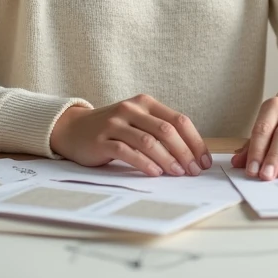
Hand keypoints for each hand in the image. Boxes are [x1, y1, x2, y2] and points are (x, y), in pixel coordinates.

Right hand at [49, 94, 211, 177]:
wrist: (73, 129)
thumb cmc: (112, 129)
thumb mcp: (137, 121)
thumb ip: (159, 131)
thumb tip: (192, 154)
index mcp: (145, 103)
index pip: (178, 120)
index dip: (195, 141)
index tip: (204, 161)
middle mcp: (131, 109)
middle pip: (166, 130)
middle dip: (184, 152)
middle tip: (194, 171)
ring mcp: (115, 123)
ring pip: (148, 142)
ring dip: (168, 160)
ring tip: (178, 173)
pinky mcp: (102, 140)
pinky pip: (128, 151)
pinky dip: (145, 163)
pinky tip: (155, 173)